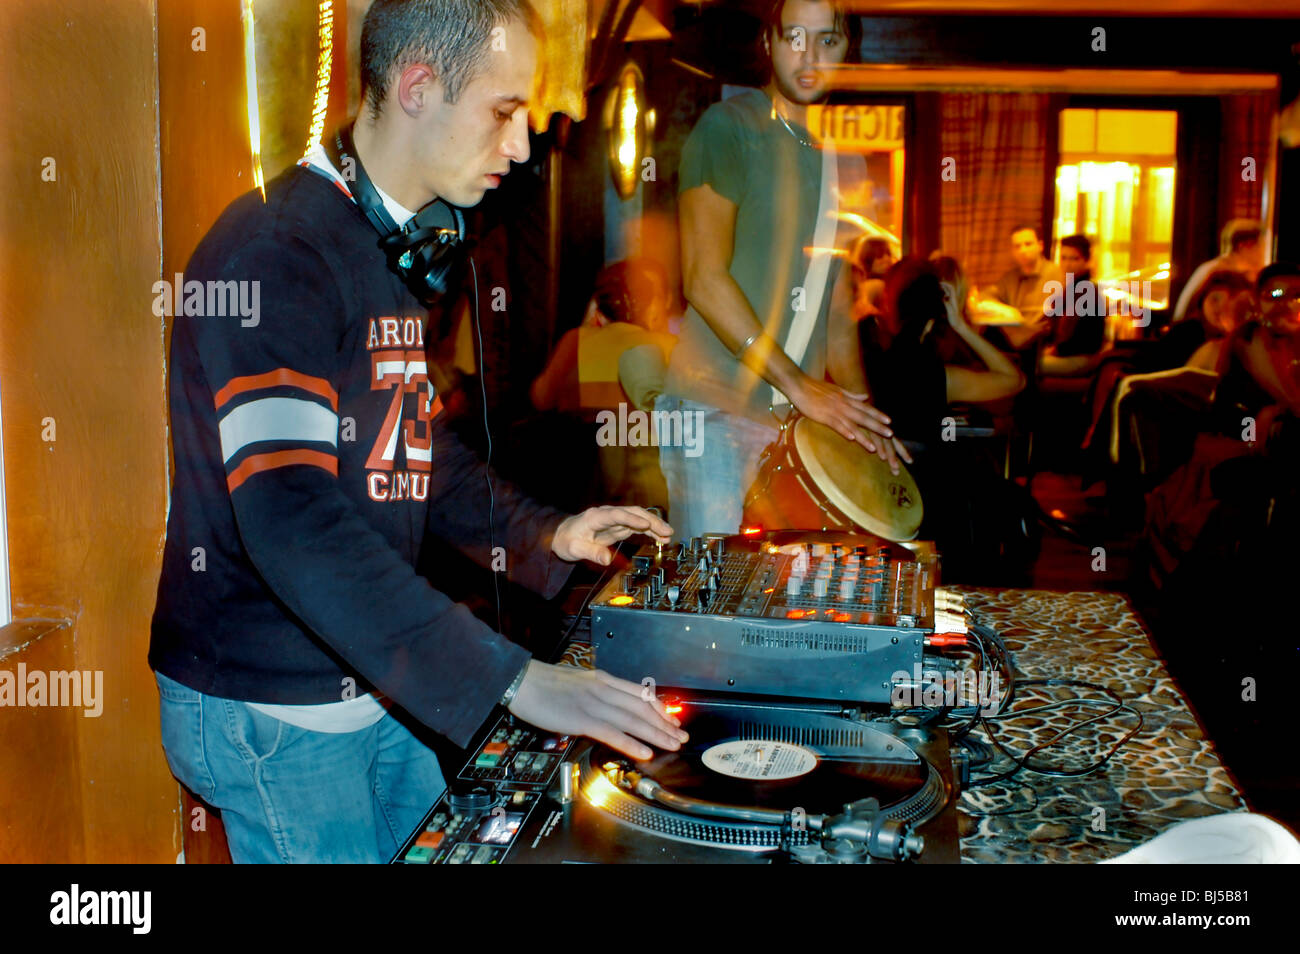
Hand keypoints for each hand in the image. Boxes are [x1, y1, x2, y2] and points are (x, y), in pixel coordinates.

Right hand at [507, 661, 688, 760]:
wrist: (522, 680)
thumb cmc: (544, 682)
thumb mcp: (577, 680)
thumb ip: (596, 691)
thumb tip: (609, 704)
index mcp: (603, 680)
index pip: (639, 693)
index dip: (659, 707)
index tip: (672, 718)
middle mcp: (603, 690)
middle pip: (642, 708)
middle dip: (665, 724)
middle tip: (681, 736)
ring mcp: (594, 704)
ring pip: (633, 721)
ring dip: (656, 734)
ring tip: (672, 745)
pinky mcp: (582, 719)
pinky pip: (612, 733)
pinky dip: (631, 744)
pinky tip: (644, 752)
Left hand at [552, 505, 672, 565]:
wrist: (563, 535)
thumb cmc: (567, 540)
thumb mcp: (574, 549)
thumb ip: (591, 553)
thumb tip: (607, 559)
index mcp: (595, 517)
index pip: (616, 515)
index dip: (631, 519)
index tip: (645, 524)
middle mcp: (607, 515)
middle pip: (632, 513)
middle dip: (651, 521)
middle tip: (666, 530)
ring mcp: (615, 520)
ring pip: (638, 518)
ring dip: (654, 525)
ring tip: (669, 535)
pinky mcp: (620, 526)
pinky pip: (638, 527)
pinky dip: (650, 531)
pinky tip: (661, 538)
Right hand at [789, 376, 912, 472]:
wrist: (799, 385)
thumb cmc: (815, 388)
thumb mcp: (837, 389)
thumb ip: (852, 395)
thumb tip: (865, 397)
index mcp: (847, 399)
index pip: (866, 408)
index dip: (878, 414)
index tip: (890, 421)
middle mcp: (844, 405)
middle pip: (864, 417)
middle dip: (878, 427)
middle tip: (890, 434)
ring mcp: (834, 411)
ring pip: (853, 425)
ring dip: (864, 436)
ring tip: (874, 447)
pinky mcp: (824, 416)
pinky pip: (836, 425)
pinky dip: (844, 432)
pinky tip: (852, 439)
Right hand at [940, 281, 966, 330]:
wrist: (959, 325)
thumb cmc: (955, 320)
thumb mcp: (951, 312)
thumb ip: (947, 304)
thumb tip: (943, 297)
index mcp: (954, 300)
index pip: (951, 288)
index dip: (946, 284)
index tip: (939, 283)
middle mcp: (954, 299)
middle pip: (949, 289)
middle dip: (944, 285)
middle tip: (936, 285)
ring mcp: (952, 302)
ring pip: (948, 293)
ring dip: (943, 290)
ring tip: (936, 289)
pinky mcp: (951, 305)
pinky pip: (946, 298)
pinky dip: (942, 295)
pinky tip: (938, 297)